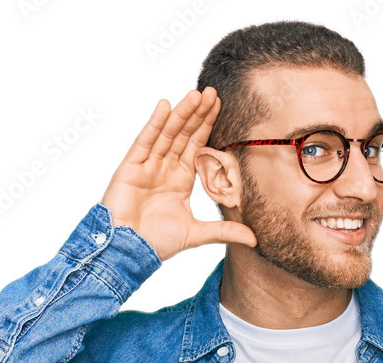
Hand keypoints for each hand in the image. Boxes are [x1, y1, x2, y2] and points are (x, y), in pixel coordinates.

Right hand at [101, 87, 256, 260]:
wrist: (128, 251)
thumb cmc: (158, 243)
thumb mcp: (196, 234)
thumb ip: (224, 231)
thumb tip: (254, 239)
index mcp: (180, 179)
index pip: (196, 145)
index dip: (206, 125)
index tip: (219, 105)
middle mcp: (165, 168)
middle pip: (183, 134)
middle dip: (197, 114)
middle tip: (211, 91)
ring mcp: (148, 165)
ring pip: (167, 134)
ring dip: (181, 114)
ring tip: (195, 94)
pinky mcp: (130, 167)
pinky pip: (145, 141)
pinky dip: (154, 124)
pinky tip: (166, 106)